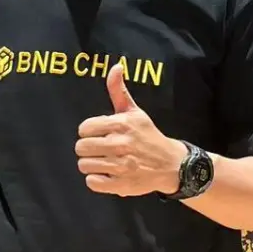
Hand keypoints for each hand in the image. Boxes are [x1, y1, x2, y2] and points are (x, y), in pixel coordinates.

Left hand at [75, 63, 185, 196]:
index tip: (99, 135)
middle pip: (81, 148)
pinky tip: (107, 175)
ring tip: (104, 162)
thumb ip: (118, 91)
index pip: (84, 128)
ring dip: (91, 165)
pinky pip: (92, 183)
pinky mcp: (121, 185)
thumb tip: (115, 66)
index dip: (89, 132)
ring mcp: (120, 166)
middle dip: (88, 149)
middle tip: (100, 150)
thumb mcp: (134, 112)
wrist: (171, 164)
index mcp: (121, 124)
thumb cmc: (148, 136)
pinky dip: (96, 180)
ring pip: (84, 165)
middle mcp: (120, 144)